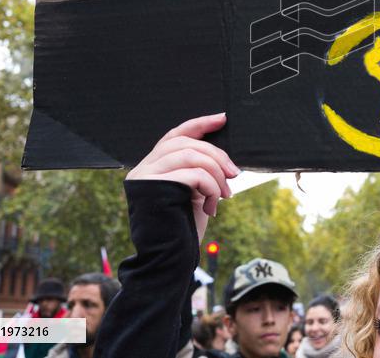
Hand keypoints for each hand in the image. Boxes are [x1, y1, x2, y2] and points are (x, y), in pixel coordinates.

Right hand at [127, 114, 238, 240]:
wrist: (171, 260)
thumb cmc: (183, 229)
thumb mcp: (193, 192)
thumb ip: (198, 169)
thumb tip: (223, 154)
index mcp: (153, 166)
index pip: (176, 134)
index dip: (200, 123)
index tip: (223, 118)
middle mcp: (144, 168)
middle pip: (187, 142)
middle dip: (217, 155)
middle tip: (235, 174)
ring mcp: (145, 177)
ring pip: (190, 155)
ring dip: (216, 173)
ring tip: (225, 194)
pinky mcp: (152, 188)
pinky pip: (193, 174)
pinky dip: (211, 187)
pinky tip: (212, 207)